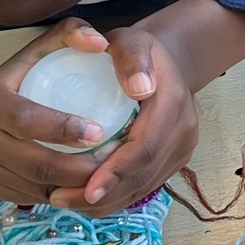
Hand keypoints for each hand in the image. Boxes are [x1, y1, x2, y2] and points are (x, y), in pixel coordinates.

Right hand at [0, 19, 114, 204]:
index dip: (63, 129)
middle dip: (79, 168)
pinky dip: (63, 194)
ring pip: (36, 186)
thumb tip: (99, 43)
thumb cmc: (21, 77)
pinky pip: (33, 198)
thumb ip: (69, 34)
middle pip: (35, 163)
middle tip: (112, 160)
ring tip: (106, 174)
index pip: (27, 120)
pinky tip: (86, 185)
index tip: (99, 131)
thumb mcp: (39, 48)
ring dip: (75, 187)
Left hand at [43, 24, 199, 214]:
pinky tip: (87, 201)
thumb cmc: (138, 51)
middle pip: (144, 174)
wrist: (166, 62)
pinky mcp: (175, 159)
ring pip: (145, 185)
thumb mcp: (132, 41)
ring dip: (108, 202)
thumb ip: (132, 58)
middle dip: (105, 193)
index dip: (116, 171)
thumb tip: (139, 88)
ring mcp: (182, 148)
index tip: (86, 188)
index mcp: (174, 103)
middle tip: (60, 200)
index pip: (145, 147)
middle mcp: (183, 130)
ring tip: (67, 203)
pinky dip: (117, 197)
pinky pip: (146, 185)